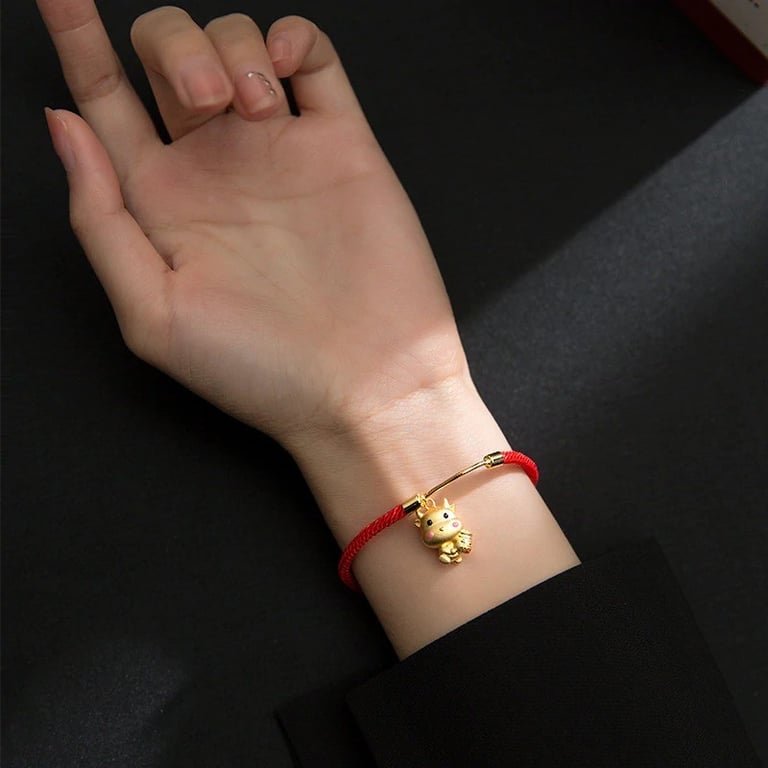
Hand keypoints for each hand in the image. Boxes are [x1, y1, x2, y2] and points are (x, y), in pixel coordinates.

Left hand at [38, 1, 467, 448]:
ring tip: (254, 110)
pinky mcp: (343, 146)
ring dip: (230, 47)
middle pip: (167, 56)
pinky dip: (292, 38)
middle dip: (172, 46)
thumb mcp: (153, 314)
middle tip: (204, 102)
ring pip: (237, 43)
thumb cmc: (262, 371)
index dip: (75, 41)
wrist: (366, 386)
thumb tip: (61, 126)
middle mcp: (218, 170)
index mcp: (164, 207)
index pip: (104, 104)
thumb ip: (100, 219)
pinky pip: (314, 58)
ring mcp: (282, 152)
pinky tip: (283, 68)